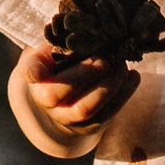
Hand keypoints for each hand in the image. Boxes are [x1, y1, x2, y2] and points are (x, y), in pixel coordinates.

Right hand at [16, 41, 140, 157]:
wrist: (64, 96)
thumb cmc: (58, 65)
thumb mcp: (51, 53)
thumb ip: (53, 46)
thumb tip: (73, 38)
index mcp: (36, 78)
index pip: (31, 73)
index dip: (34, 70)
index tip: (40, 67)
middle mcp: (47, 104)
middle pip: (62, 92)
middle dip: (87, 75)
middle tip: (106, 58)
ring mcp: (68, 119)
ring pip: (87, 109)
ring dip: (109, 86)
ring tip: (121, 65)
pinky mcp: (88, 127)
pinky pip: (107, 115)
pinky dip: (123, 94)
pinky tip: (133, 77)